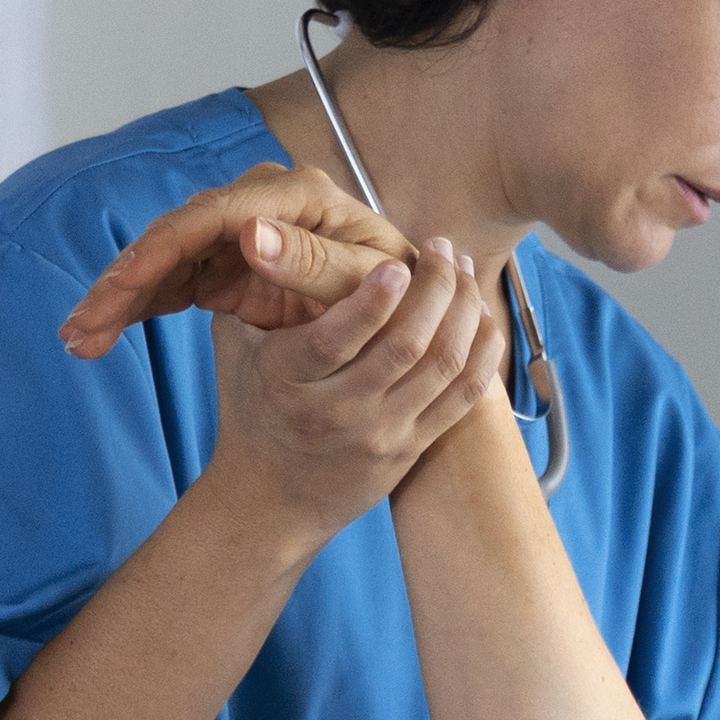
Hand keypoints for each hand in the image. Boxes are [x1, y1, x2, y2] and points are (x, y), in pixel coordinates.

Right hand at [61, 164, 414, 356]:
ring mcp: (240, 235)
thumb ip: (315, 261)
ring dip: (119, 299)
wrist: (410, 320)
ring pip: (164, 259)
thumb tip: (248, 233)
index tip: (117, 294)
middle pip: (174, 235)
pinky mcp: (229, 266)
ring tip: (80, 340)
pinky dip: (137, 309)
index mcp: (294, 197)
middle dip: (122, 282)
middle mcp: (259, 207)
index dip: (158, 253)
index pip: (208, 216)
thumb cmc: (402, 294)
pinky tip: (101, 337)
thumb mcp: (367, 282)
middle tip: (79, 329)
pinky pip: (171, 284)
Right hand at [207, 235, 502, 538]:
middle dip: (436, 286)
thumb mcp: (235, 347)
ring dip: (465, 309)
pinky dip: (483, 351)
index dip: (374, 299)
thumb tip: (259, 220)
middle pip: (405, 345)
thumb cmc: (252, 405)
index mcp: (286, 379)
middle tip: (443, 247)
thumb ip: (254, 287)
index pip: (336, 338)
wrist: (270, 500)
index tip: (398, 262)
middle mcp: (336, 411)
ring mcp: (380, 434)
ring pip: (443, 366)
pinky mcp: (411, 448)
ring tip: (463, 270)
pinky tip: (480, 316)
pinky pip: (465, 397)